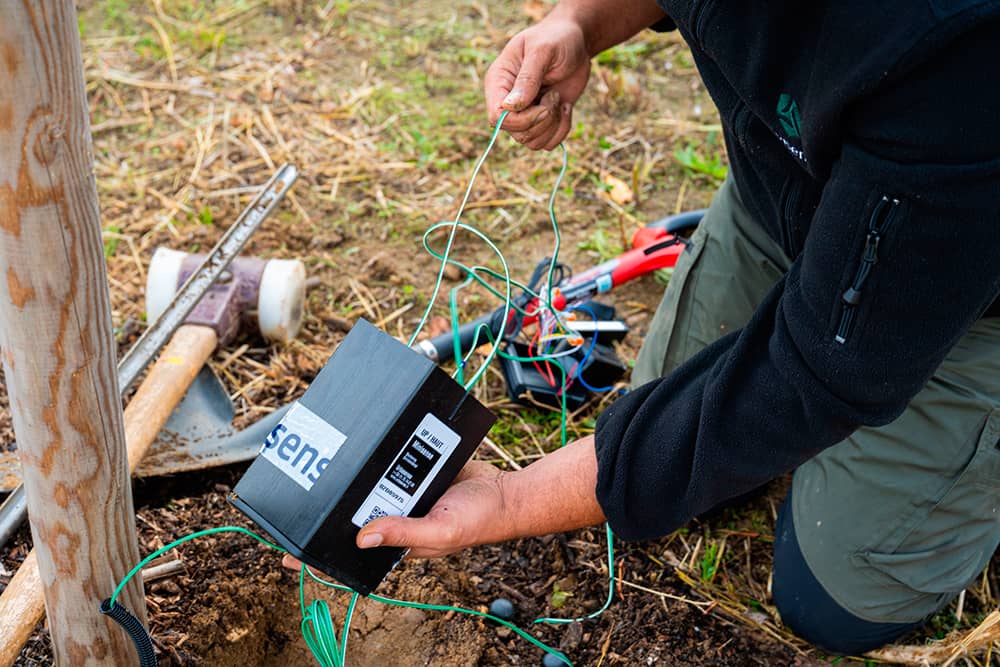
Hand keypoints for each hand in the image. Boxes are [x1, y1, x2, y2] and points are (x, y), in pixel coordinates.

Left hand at [280, 460, 510, 569]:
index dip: (321, 554)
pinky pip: (388, 465)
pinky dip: (376, 457)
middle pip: (352, 516)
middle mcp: (395, 518)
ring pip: (367, 487)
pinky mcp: (413, 470)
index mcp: (397, 543)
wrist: (506, 491)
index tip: (287, 551)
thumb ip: (403, 535)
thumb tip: (362, 538)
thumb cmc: (478, 521)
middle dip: (327, 511)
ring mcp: (403, 493)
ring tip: (321, 467)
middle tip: (296, 499)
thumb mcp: (440, 533)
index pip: (351, 553)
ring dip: (350, 479)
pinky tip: (360, 445)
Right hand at [485, 18, 590, 149]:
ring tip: (559, 99)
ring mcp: (525, 113)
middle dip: (542, 121)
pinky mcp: (543, 121)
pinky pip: (548, 143)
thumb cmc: (557, 39)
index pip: (497, 116)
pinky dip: (562, 130)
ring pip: (531, 142)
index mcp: (498, 81)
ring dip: (553, 125)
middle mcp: (508, 101)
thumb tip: (510, 106)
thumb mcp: (543, 51)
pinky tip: (566, 107)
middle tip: (554, 95)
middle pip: (516, 133)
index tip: (543, 107)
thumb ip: (527, 79)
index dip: (520, 120)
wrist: (577, 42)